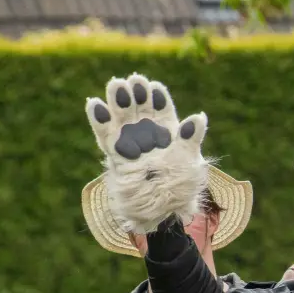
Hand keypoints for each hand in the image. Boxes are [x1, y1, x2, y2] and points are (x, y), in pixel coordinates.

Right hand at [85, 74, 206, 234]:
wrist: (162, 211)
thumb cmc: (179, 187)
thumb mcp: (189, 161)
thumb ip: (190, 138)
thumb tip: (198, 118)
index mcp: (168, 133)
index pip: (162, 109)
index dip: (158, 98)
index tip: (154, 87)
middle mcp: (147, 134)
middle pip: (140, 109)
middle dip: (137, 95)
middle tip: (134, 81)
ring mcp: (131, 143)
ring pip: (122, 118)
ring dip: (119, 102)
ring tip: (116, 85)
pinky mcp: (116, 155)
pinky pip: (105, 135)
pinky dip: (99, 120)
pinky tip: (94, 103)